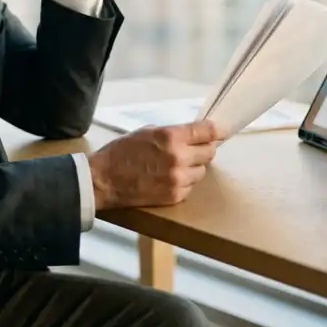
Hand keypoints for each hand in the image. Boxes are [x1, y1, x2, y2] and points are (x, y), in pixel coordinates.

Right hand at [87, 120, 225, 209]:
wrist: (104, 180)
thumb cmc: (121, 152)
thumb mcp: (147, 132)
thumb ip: (173, 133)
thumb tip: (194, 135)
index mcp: (171, 137)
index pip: (207, 131)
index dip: (217, 130)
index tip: (222, 131)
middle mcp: (178, 157)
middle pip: (210, 152)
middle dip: (203, 149)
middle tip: (193, 149)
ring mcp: (178, 179)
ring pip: (201, 171)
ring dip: (193, 167)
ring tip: (175, 166)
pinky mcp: (174, 196)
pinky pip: (191, 187)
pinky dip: (184, 182)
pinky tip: (168, 178)